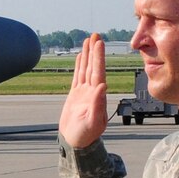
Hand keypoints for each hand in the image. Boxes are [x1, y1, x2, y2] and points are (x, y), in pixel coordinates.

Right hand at [57, 33, 110, 148]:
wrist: (75, 142)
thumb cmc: (85, 135)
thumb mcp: (93, 122)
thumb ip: (98, 105)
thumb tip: (103, 87)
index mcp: (98, 96)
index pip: (99, 72)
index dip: (99, 58)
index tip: (99, 43)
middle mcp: (92, 91)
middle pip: (93, 67)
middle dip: (94, 52)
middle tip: (95, 35)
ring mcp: (84, 92)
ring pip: (85, 69)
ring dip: (87, 55)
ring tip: (88, 40)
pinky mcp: (75, 95)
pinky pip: (77, 77)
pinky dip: (79, 66)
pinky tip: (80, 57)